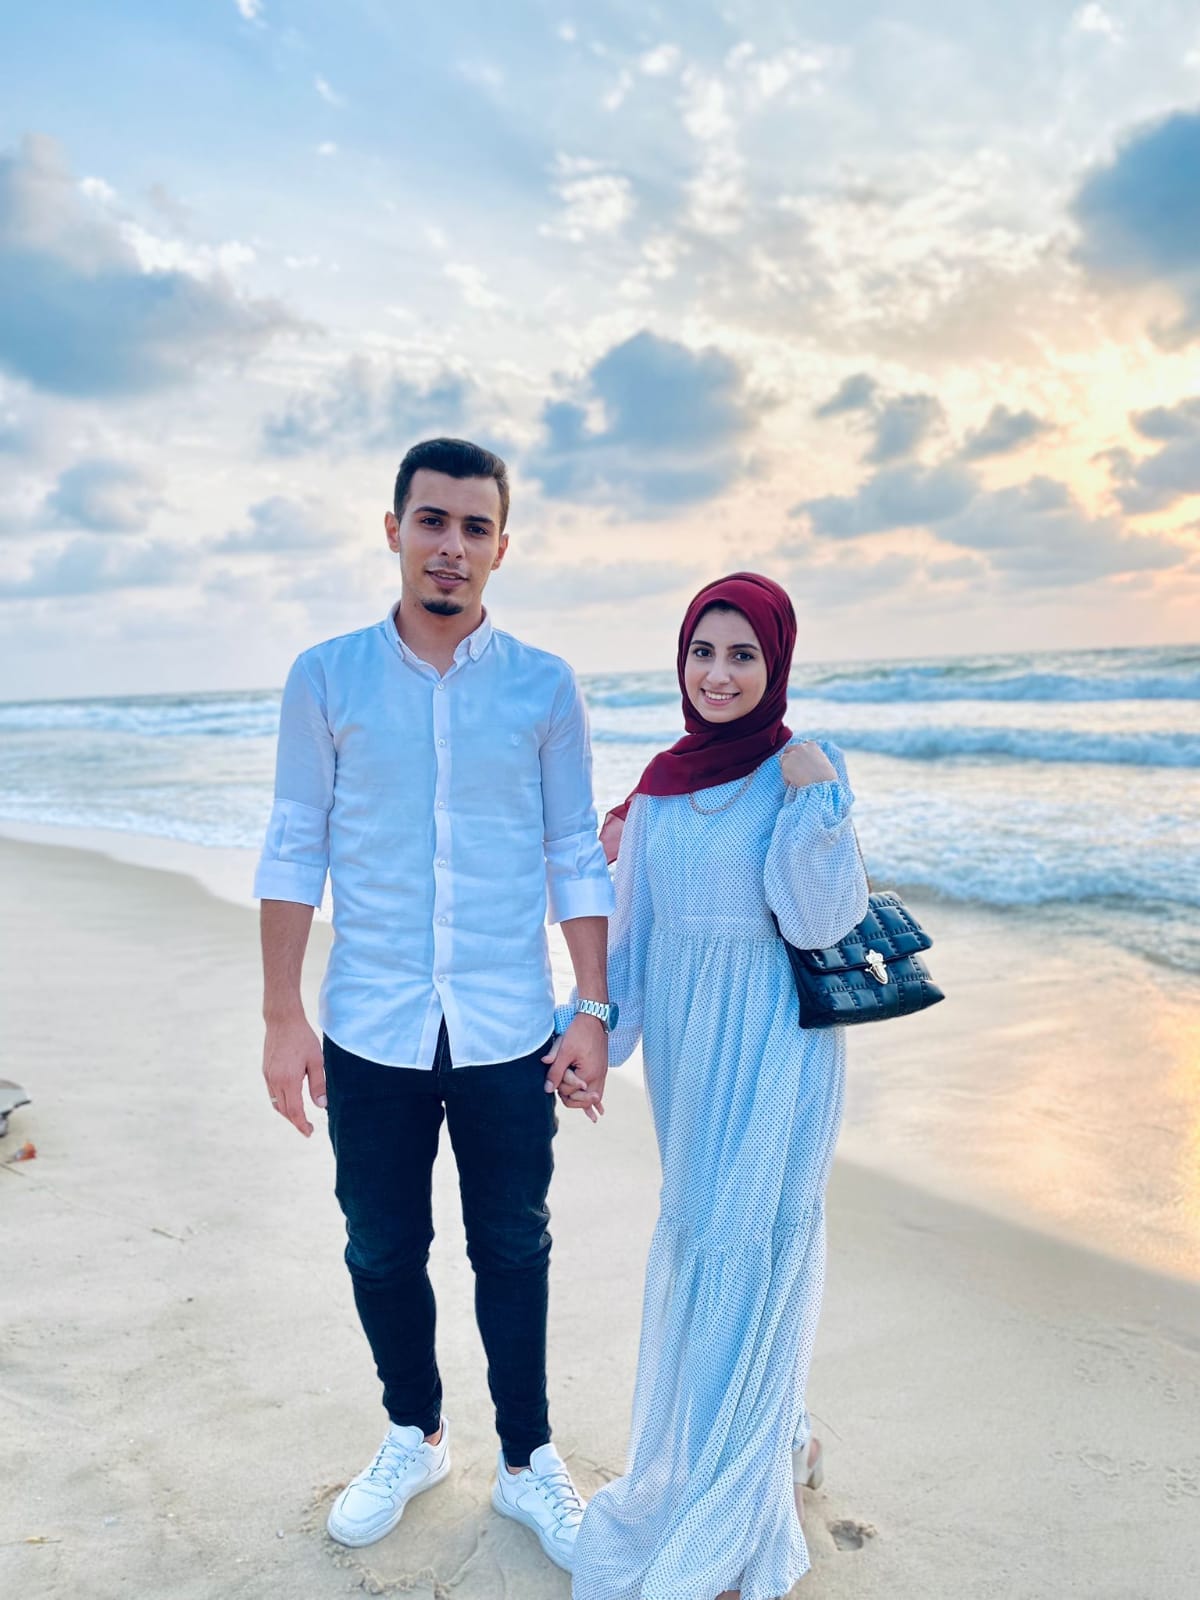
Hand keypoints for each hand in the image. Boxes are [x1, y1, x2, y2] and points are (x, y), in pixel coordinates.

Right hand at [262, 1013, 326, 1136]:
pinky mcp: (266, 1071)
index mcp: (289, 1080)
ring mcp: (268, 1076)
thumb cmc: (303, 1038)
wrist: (282, 1020)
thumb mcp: (316, 1060)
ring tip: (300, 1117)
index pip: (294, 1111)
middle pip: (283, 1110)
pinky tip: (290, 1100)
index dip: (301, 1124)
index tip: (309, 1132)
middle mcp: (275, 1081)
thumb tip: (321, 1106)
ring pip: (276, 1103)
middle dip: (295, 1121)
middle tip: (307, 1128)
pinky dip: (281, 1102)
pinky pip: (272, 1093)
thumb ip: (318, 1084)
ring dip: (287, 1113)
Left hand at [542, 1016, 608, 1122]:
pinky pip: (600, 1089)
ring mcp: (602, 1073)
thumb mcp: (564, 1051)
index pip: (569, 1092)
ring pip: (593, 1096)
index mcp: (588, 1073)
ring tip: (592, 1117)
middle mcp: (598, 1076)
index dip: (559, 1086)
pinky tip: (600, 1111)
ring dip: (586, 1102)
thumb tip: (547, 1089)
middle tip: (560, 1089)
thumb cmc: (578, 1032)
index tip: (555, 1074)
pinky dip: (597, 1099)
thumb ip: (555, 1071)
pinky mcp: (602, 1069)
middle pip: (582, 1099)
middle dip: (571, 1097)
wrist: (593, 1017)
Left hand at [780, 741, 836, 788]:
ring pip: (784, 760)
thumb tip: (809, 764)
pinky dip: (787, 778)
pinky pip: (783, 772)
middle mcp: (800, 747)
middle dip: (791, 759)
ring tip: (796, 780)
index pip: (802, 746)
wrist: (822, 785)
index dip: (800, 755)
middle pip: (790, 750)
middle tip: (795, 771)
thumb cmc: (827, 778)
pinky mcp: (785, 764)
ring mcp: (792, 755)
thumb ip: (814, 758)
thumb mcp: (824, 762)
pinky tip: (795, 784)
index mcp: (812, 745)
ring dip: (788, 768)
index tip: (801, 763)